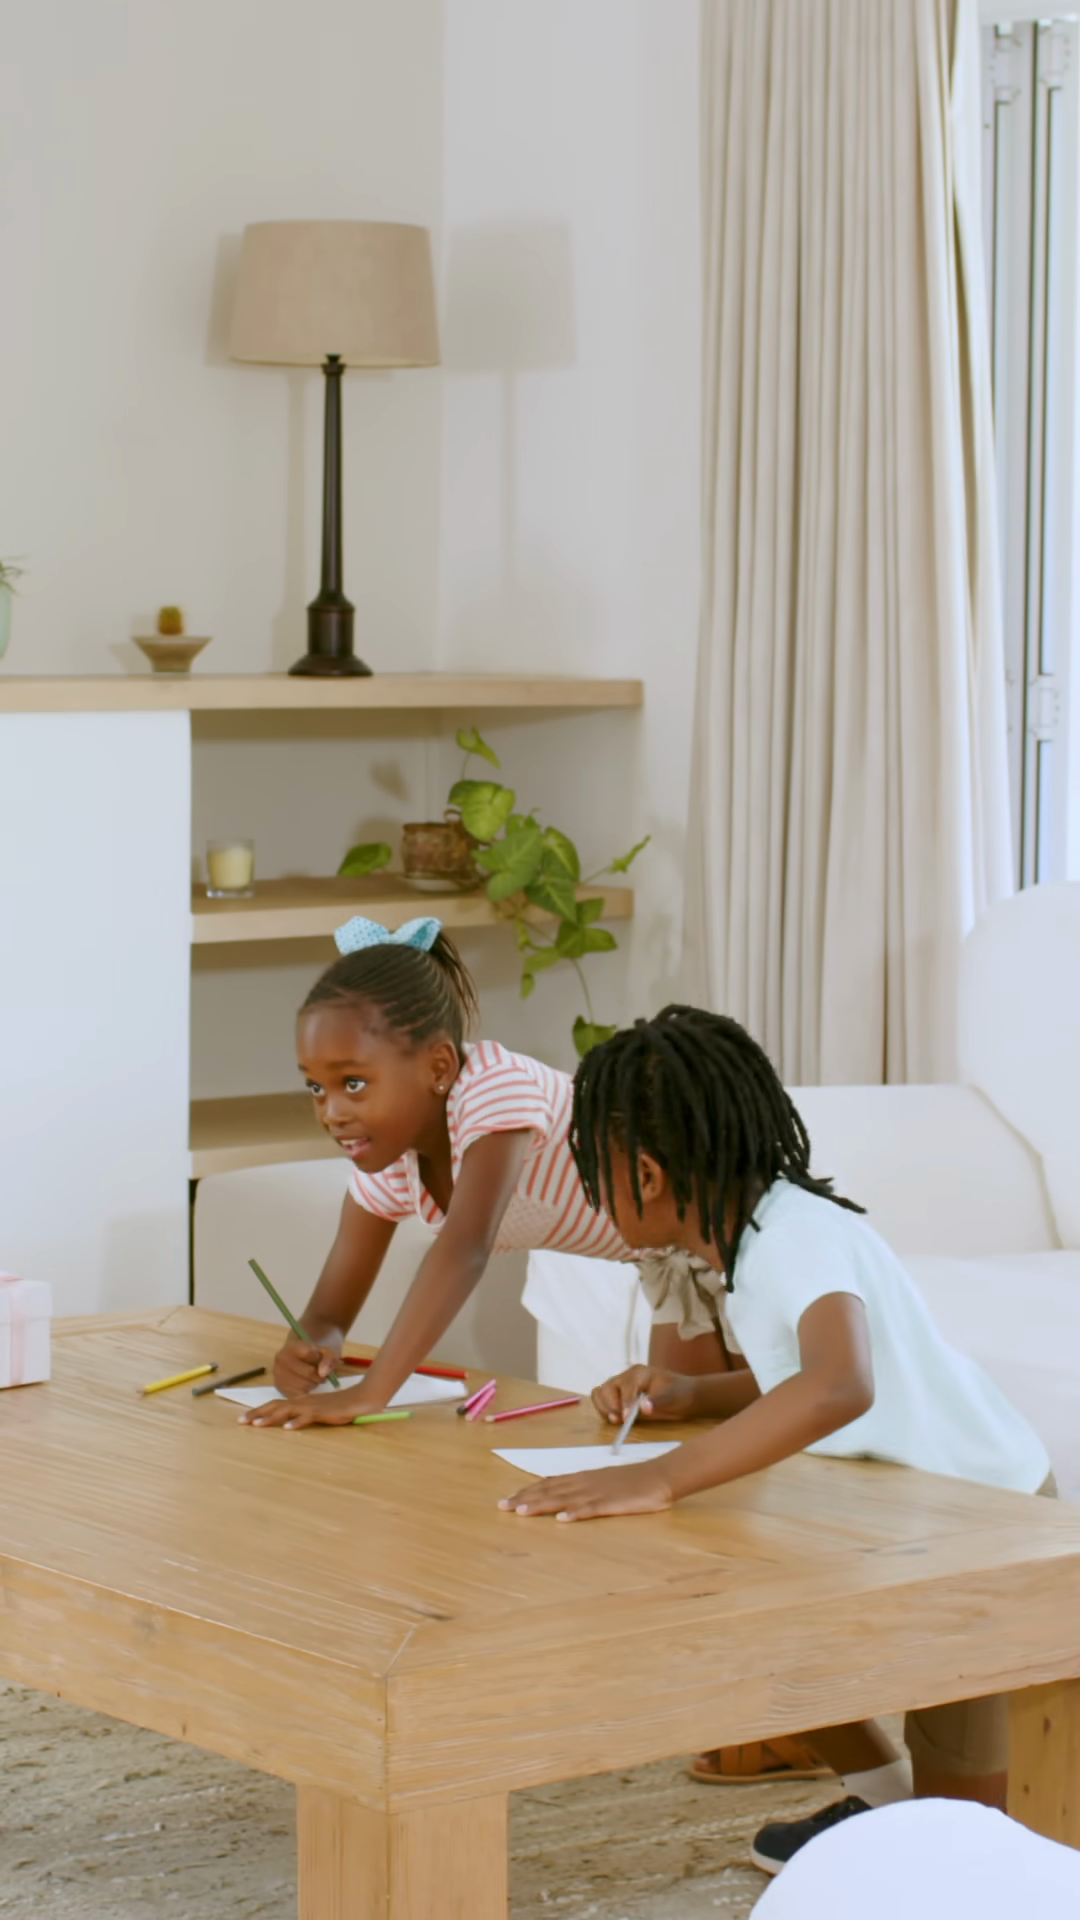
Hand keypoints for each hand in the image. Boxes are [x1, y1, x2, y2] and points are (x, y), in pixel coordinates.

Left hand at [239, 1386, 381, 1428]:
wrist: (361, 1398)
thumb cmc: (340, 1407)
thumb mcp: (318, 1411)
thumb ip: (304, 1415)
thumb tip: (288, 1423)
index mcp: (300, 1401)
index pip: (275, 1404)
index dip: (259, 1410)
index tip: (244, 1419)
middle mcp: (302, 1402)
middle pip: (275, 1406)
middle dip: (257, 1413)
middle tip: (240, 1422)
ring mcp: (312, 1406)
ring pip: (286, 1410)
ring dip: (271, 1418)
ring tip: (256, 1425)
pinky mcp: (323, 1412)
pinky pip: (307, 1416)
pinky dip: (296, 1422)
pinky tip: (287, 1428)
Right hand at [272, 1334, 342, 1397]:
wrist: (297, 1358)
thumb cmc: (312, 1354)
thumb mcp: (325, 1351)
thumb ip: (329, 1358)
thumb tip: (323, 1373)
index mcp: (292, 1345)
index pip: (309, 1353)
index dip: (319, 1358)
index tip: (319, 1359)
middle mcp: (281, 1359)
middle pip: (308, 1372)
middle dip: (319, 1375)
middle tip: (320, 1375)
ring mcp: (278, 1374)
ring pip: (304, 1385)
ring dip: (313, 1384)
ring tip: (312, 1379)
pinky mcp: (279, 1387)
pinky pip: (298, 1394)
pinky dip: (305, 1392)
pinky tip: (306, 1385)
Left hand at [498, 1460, 675, 1521]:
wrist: (660, 1475)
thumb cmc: (634, 1480)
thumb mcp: (605, 1481)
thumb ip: (585, 1488)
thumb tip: (564, 1500)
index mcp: (583, 1477)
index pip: (549, 1483)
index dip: (528, 1490)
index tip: (509, 1499)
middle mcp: (585, 1482)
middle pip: (550, 1490)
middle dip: (525, 1498)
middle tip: (502, 1507)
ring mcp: (598, 1492)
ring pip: (564, 1498)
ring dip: (541, 1504)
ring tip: (521, 1511)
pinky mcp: (612, 1503)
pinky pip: (591, 1509)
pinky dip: (575, 1513)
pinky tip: (562, 1519)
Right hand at [591, 1364, 697, 1424]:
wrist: (685, 1396)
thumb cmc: (680, 1394)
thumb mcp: (673, 1397)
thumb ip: (657, 1401)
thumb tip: (643, 1408)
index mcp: (640, 1373)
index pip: (626, 1387)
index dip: (625, 1403)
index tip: (627, 1419)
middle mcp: (627, 1376)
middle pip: (607, 1388)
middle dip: (611, 1405)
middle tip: (619, 1420)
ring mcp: (621, 1385)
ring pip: (600, 1392)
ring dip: (604, 1408)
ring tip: (615, 1420)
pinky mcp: (618, 1395)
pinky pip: (602, 1399)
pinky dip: (603, 1409)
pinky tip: (613, 1418)